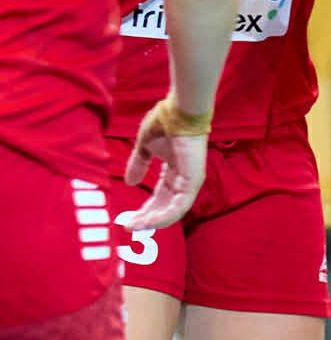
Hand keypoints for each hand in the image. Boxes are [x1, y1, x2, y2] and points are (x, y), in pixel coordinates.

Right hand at [123, 96, 211, 229]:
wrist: (179, 111)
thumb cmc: (165, 122)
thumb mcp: (145, 147)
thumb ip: (139, 164)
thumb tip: (130, 182)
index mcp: (175, 170)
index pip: (160, 196)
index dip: (145, 209)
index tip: (127, 219)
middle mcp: (184, 178)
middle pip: (165, 206)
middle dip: (146, 219)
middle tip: (128, 227)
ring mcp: (191, 180)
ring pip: (172, 211)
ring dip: (151, 221)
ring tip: (133, 227)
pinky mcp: (194, 181)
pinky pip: (179, 207)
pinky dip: (163, 216)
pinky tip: (146, 221)